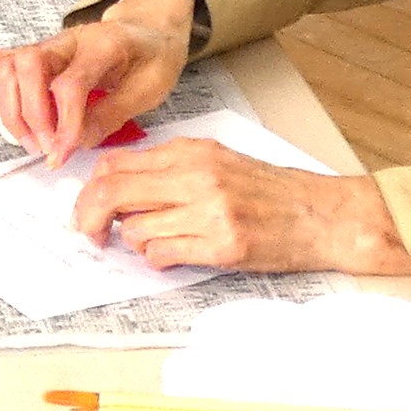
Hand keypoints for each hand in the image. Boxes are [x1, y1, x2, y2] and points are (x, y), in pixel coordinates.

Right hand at [0, 0, 196, 159]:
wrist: (146, 31)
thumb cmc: (150, 57)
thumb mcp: (149, 89)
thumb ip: (111, 115)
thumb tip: (76, 142)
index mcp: (103, 45)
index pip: (70, 83)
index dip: (63, 124)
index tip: (62, 152)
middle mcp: (66, 40)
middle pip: (27, 66)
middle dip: (31, 115)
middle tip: (47, 147)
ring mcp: (46, 45)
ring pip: (5, 65)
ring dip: (10, 110)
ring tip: (32, 140)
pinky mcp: (32, 53)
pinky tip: (18, 119)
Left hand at [71, 142, 410, 277]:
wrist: (322, 215)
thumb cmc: (271, 193)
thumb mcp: (218, 163)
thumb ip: (170, 170)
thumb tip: (116, 187)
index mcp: (192, 151)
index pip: (115, 164)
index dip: (90, 190)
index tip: (88, 208)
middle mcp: (197, 176)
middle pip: (113, 193)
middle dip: (91, 218)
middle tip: (92, 235)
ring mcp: (210, 211)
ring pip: (135, 229)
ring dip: (135, 242)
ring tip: (159, 241)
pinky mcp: (222, 245)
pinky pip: (162, 254)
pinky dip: (158, 258)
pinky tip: (176, 254)